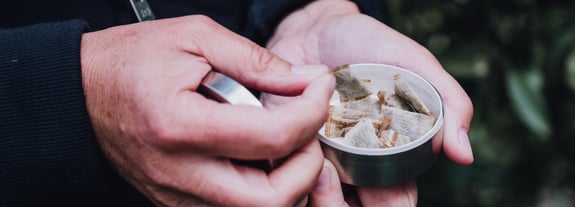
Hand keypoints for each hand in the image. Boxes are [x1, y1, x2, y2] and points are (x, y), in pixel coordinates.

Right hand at [81, 15, 334, 205]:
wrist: (81, 94)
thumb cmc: (132, 60)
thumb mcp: (195, 38)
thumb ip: (256, 61)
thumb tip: (307, 81)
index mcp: (181, 126)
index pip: (272, 137)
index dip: (311, 111)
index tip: (320, 87)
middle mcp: (179, 173)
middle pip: (271, 199)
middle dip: (307, 166)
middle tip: (307, 129)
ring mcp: (177, 196)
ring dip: (288, 182)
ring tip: (286, 142)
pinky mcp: (178, 203)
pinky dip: (264, 188)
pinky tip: (261, 157)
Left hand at [267, 0, 473, 205]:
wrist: (314, 28)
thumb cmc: (369, 45)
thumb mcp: (414, 65)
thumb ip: (448, 103)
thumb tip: (465, 156)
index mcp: (388, 158)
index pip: (394, 202)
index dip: (389, 199)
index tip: (381, 180)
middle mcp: (352, 167)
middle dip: (340, 204)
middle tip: (333, 173)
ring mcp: (316, 162)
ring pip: (316, 205)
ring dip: (317, 195)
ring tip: (317, 160)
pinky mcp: (285, 152)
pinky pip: (286, 183)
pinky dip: (289, 174)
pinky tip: (294, 147)